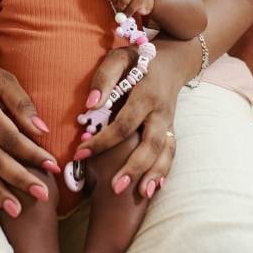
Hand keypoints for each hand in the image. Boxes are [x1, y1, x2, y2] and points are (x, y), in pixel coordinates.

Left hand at [73, 39, 189, 200]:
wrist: (172, 60)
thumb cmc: (137, 59)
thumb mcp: (118, 58)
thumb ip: (104, 78)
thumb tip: (91, 104)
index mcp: (146, 95)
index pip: (124, 124)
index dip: (102, 140)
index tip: (80, 153)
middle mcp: (161, 112)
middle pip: (150, 144)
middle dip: (134, 167)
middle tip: (114, 188)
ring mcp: (169, 123)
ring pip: (165, 152)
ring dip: (153, 174)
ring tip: (140, 195)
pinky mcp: (171, 130)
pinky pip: (171, 153)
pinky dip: (164, 171)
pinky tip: (152, 188)